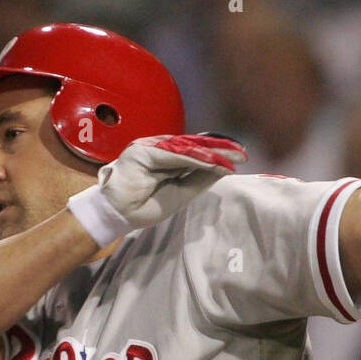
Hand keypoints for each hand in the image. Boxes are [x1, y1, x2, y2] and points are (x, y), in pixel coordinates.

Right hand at [67, 134, 246, 245]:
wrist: (119, 214)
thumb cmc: (146, 205)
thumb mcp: (181, 193)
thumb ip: (199, 180)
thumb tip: (222, 169)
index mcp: (167, 158)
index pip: (195, 152)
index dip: (216, 154)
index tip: (238, 158)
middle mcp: (159, 148)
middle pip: (193, 146)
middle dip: (218, 149)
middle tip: (241, 153)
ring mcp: (149, 147)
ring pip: (184, 147)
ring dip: (209, 153)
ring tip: (230, 158)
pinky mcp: (141, 151)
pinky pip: (171, 154)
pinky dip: (191, 157)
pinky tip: (209, 161)